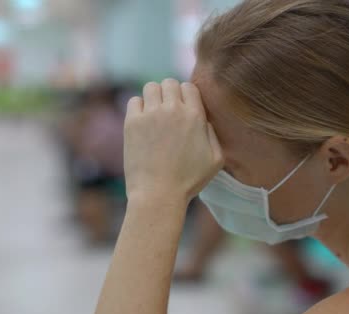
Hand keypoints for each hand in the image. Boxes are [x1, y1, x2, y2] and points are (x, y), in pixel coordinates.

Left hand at [123, 79, 223, 202]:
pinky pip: (134, 101)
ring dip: (153, 97)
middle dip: (169, 94)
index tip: (182, 109)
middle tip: (167, 112)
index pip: (189, 86)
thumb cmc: (188, 181)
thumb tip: (204, 120)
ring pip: (151, 87)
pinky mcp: (132, 123)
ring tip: (154, 115)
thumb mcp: (216, 160)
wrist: (158, 194)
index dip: (186, 96)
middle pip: (169, 83)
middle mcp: (173, 110)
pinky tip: (142, 123)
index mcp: (195, 116)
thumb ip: (213, 134)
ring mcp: (151, 114)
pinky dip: (138, 107)